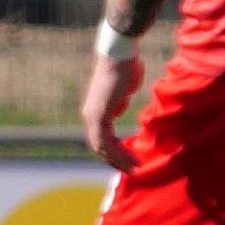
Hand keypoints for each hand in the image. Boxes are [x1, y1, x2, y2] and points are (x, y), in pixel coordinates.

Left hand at [80, 53, 145, 172]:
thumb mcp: (123, 90)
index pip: (101, 138)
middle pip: (100, 146)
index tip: (128, 160)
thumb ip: (120, 101)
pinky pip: (106, 140)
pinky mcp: (100, 114)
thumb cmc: (125, 67)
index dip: (114, 151)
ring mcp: (93, 115)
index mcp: (95, 110)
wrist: (120, 55)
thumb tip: (120, 106)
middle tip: (131, 170)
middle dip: (115, 160)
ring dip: (118, 160)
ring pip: (102, 146)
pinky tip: (131, 159)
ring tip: (134, 168)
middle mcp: (90, 115)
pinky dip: (119, 152)